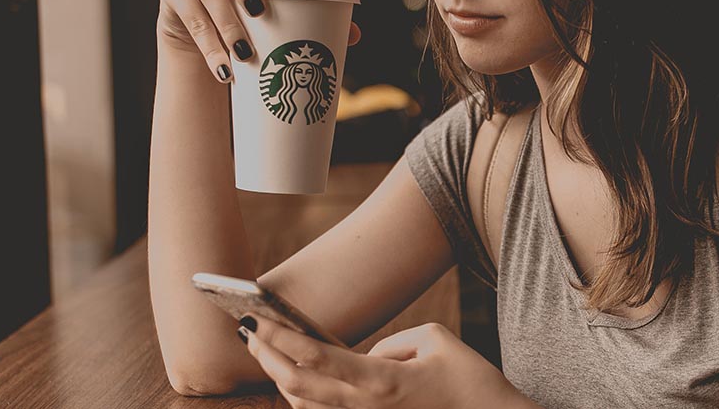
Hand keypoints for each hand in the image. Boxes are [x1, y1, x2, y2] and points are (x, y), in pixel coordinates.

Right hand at [157, 0, 361, 83]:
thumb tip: (355, 35)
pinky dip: (208, 45)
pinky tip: (224, 69)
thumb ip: (311, 16)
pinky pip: (188, 15)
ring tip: (245, 54)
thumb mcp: (275, 11)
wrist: (201, 34)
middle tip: (260, 12)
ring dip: (227, 23)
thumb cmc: (249, 14)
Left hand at [240, 313, 535, 408]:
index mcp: (381, 382)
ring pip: (305, 406)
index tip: (255, 319)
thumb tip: (366, 357)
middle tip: (249, 330)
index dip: (280, 338)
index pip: (315, 358)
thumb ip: (392, 342)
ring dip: (280, 377)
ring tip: (264, 348)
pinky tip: (295, 377)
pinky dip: (303, 396)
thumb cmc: (470, 380)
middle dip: (267, 357)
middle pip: (297, 387)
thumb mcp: (435, 340)